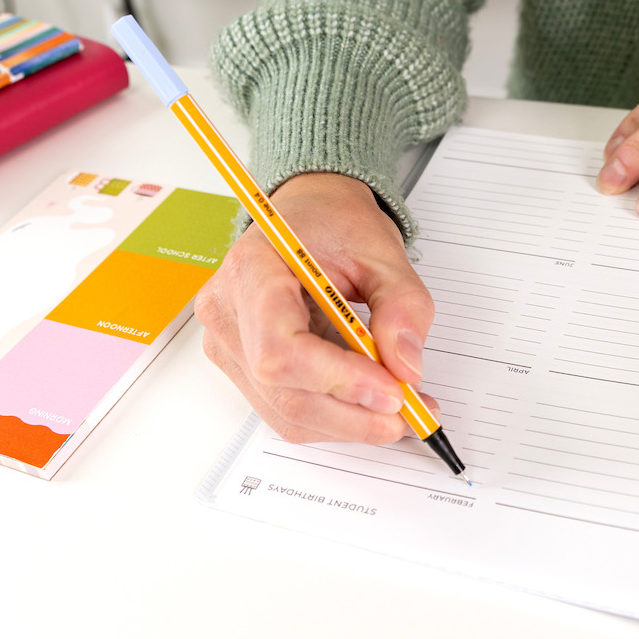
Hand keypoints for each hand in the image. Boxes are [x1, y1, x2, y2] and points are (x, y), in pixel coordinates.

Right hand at [195, 172, 434, 443]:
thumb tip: (406, 367)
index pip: (280, 347)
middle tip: (410, 413)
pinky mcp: (242, 366)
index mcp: (253, 269)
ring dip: (348, 423)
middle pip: (283, 391)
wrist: (310, 215)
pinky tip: (369, 404)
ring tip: (400, 409)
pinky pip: (286, 410)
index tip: (391, 390)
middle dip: (353, 413)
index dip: (337, 379)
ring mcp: (229, 344)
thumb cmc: (335, 225)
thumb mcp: (383, 252)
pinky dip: (334, 416)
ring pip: (286, 411)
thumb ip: (403, 306)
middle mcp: (228, 312)